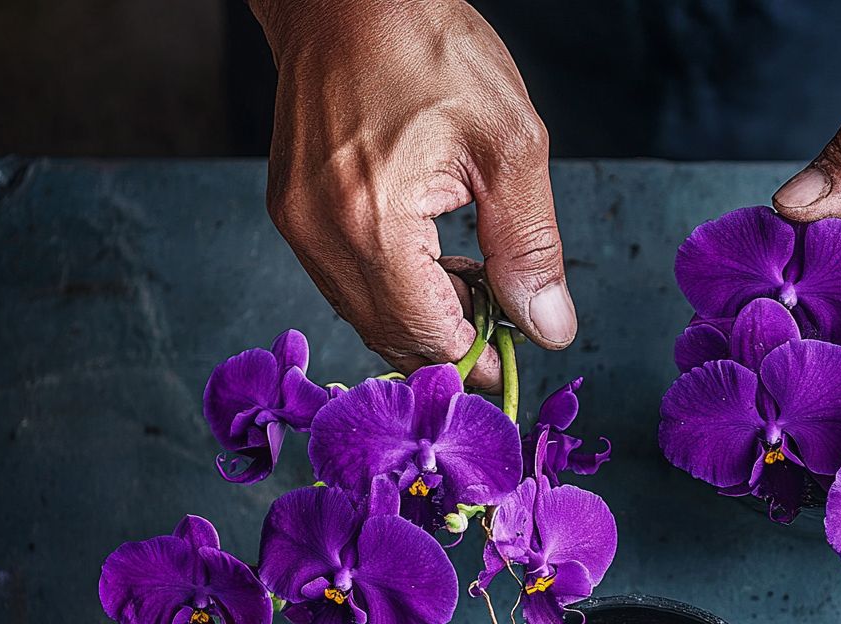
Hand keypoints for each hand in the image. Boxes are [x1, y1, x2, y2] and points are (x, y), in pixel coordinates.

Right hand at [250, 0, 576, 390]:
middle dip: (452, 346)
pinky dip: (393, 290)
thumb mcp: (508, 143)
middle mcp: (321, 236)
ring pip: (366, 316)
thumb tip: (548, 327)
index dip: (478, 359)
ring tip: (474, 286)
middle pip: (393, 338)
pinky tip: (432, 263)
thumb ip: (529, 246)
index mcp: (372, 222)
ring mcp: (298, 226)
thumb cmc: (426, 46)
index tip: (516, 355)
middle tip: (503, 327)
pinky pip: (347, 283)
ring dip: (423, 319)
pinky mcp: (292, 213)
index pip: (429, 337)